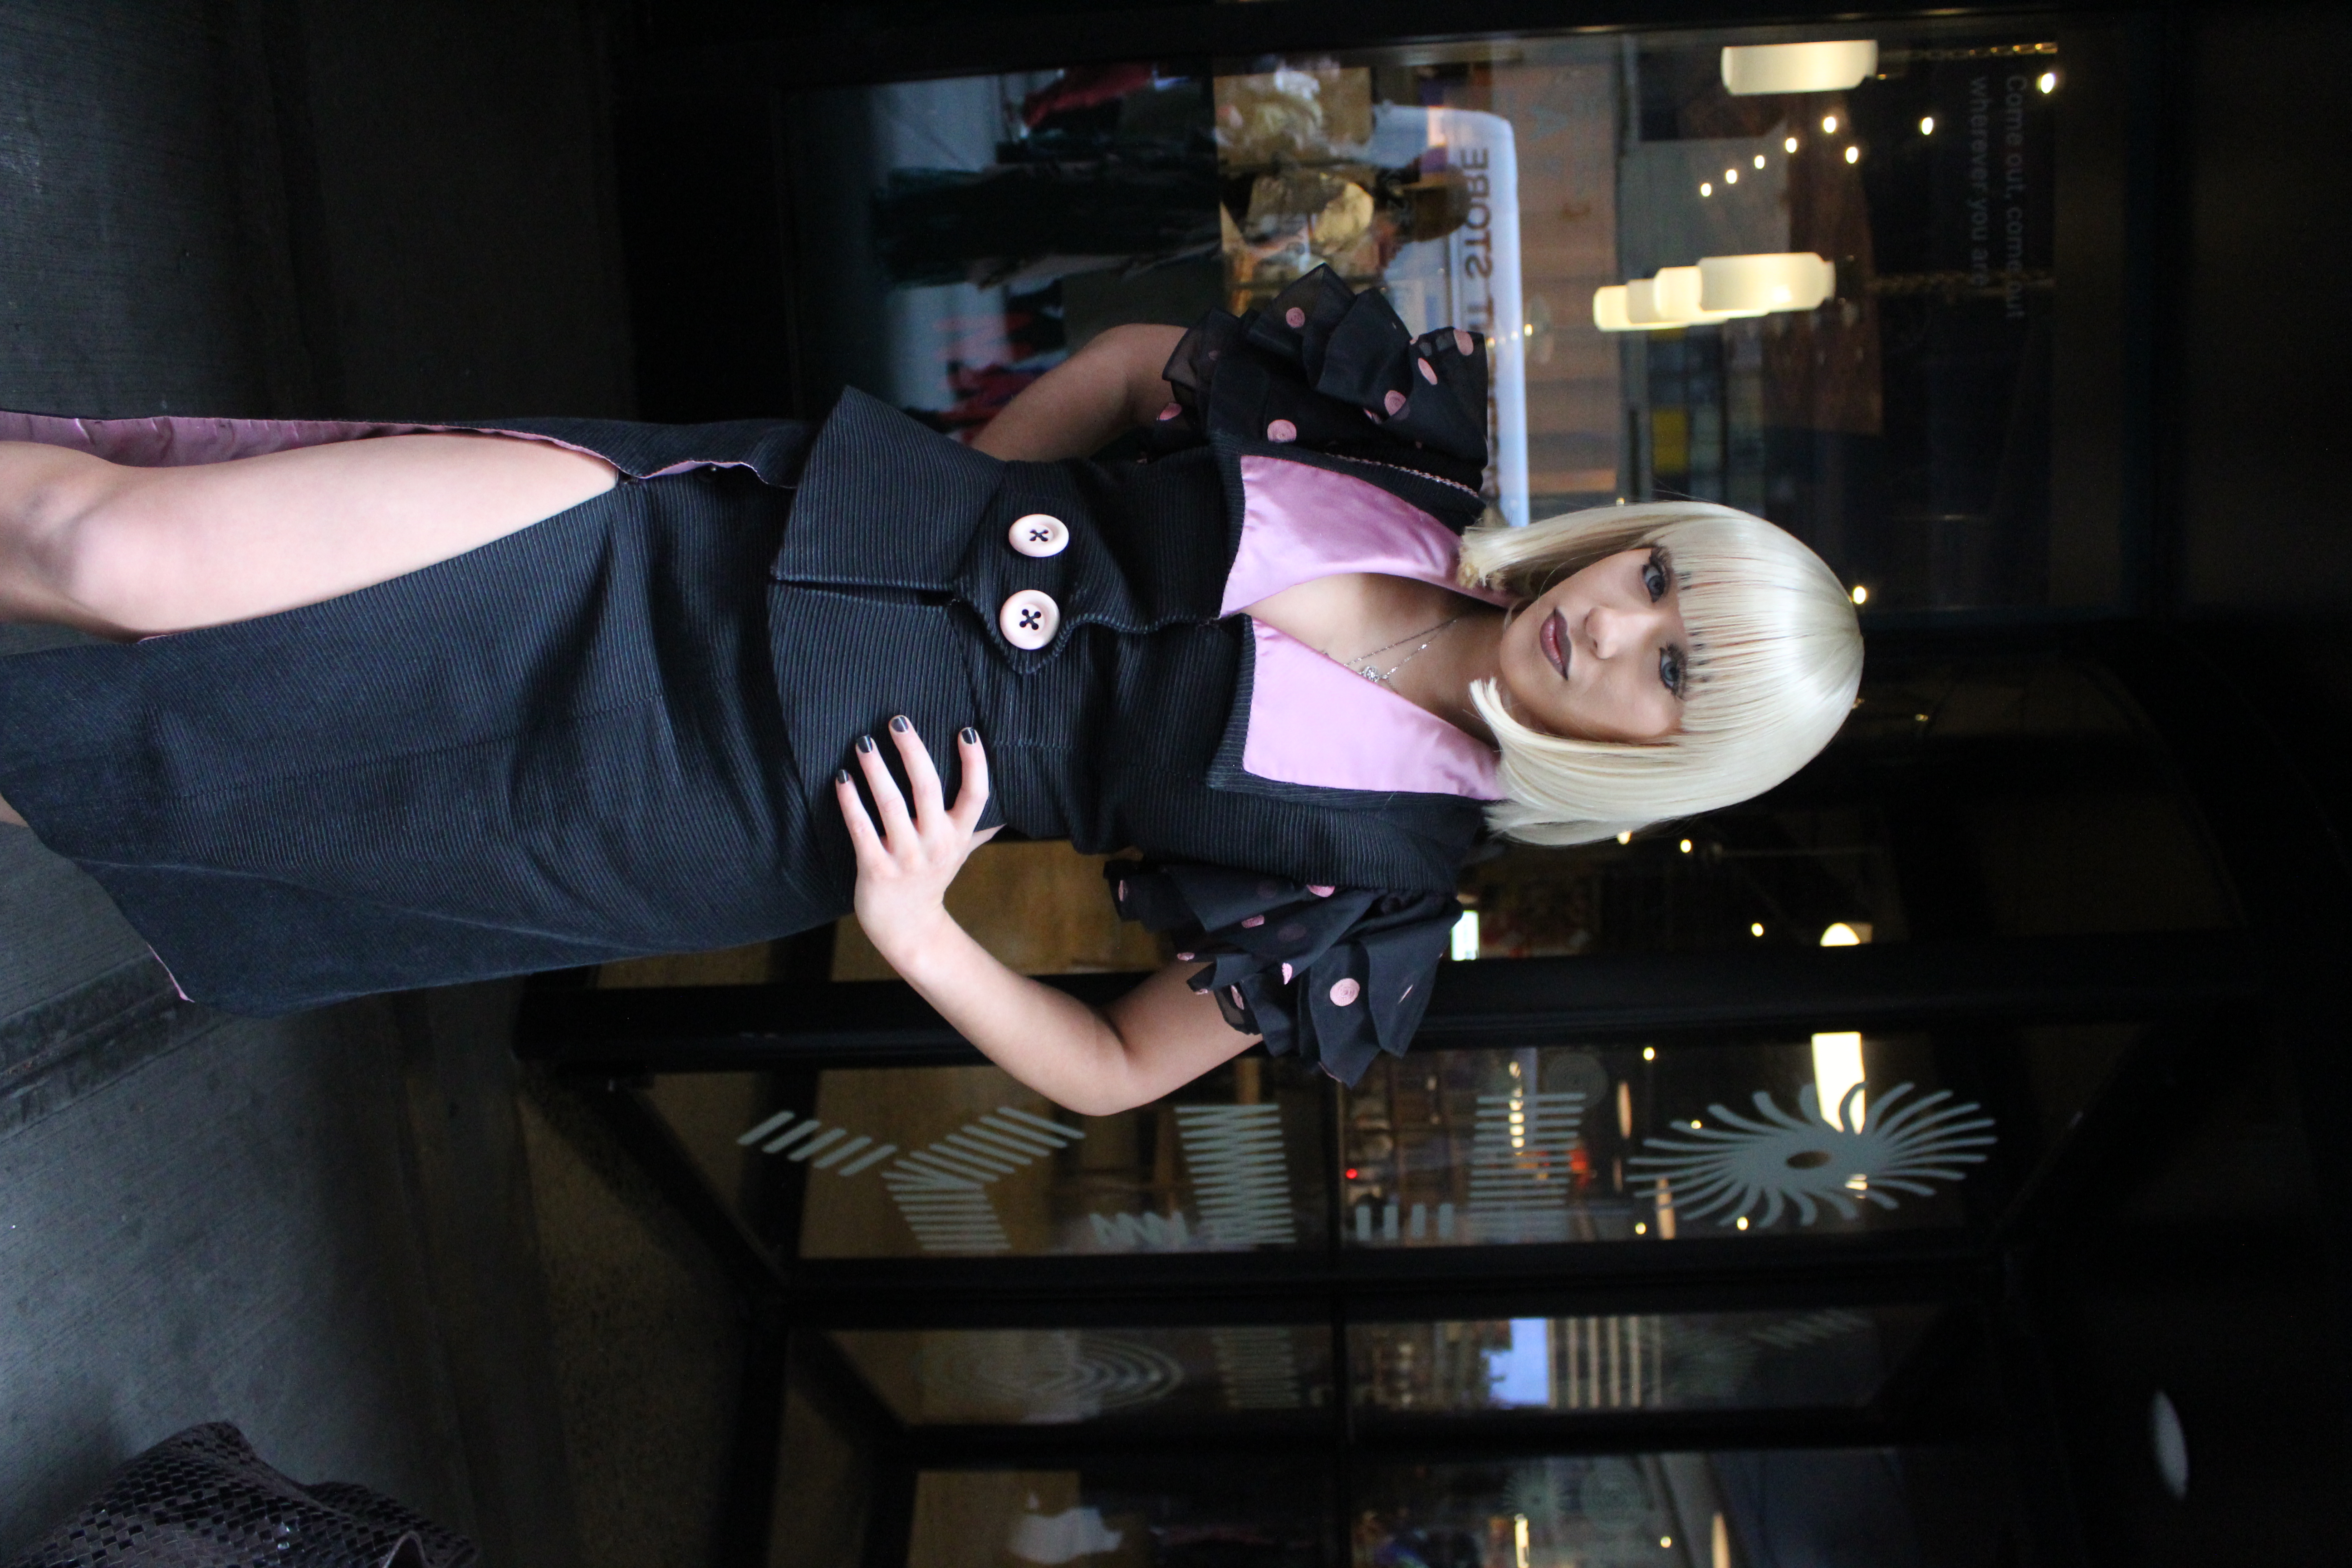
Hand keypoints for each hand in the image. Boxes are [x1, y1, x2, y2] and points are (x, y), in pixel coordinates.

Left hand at [835, 718, 999, 964]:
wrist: (907, 928)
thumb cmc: (931, 878)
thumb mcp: (960, 851)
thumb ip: (978, 826)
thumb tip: (1005, 803)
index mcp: (958, 834)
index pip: (977, 794)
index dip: (975, 763)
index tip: (966, 730)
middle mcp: (936, 844)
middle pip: (929, 790)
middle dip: (913, 752)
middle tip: (897, 721)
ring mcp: (906, 858)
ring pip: (891, 804)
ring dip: (876, 770)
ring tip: (864, 743)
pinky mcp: (876, 869)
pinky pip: (861, 829)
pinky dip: (850, 802)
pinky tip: (842, 779)